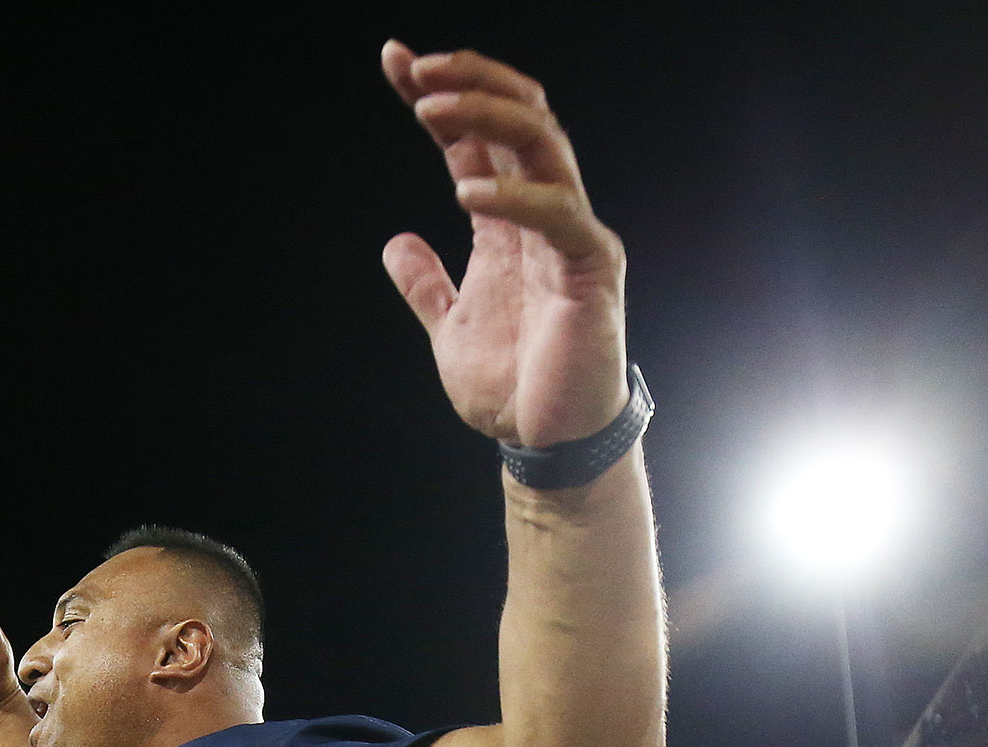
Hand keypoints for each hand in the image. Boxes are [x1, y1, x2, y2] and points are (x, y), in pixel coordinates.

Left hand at [377, 46, 626, 447]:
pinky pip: (559, 214)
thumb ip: (426, 285)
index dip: (442, 97)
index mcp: (509, 223)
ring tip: (429, 110)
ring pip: (543, 144)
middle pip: (519, 118)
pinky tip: (464, 194)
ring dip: (486, 116)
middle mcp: (545, 214)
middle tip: (416, 69)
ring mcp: (572, 234)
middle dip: (469, 83)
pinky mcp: (592, 268)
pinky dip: (514, 197)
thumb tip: (395, 244)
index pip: (478, 141)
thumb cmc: (512, 387)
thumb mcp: (449, 329)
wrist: (547, 443)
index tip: (394, 62)